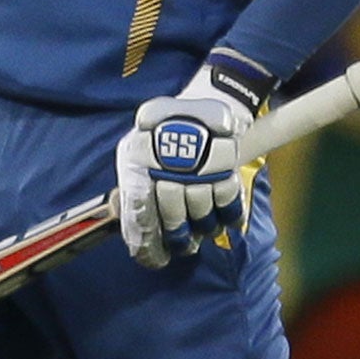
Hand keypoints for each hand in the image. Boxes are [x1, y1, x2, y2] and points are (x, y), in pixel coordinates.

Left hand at [115, 71, 259, 268]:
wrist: (208, 98)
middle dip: (179, 236)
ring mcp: (196, 163)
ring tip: (205, 231)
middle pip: (173, 214)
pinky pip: (227, 199)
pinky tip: (227, 222)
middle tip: (185, 246)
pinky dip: (229, 214)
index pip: (140, 211)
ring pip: (200, 209)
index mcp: (138, 159)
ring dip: (204, 226)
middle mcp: (165, 163)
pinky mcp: (226, 162)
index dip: (147, 241)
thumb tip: (130, 223)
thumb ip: (135, 183)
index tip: (155, 260)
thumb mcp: (139, 147)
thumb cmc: (167, 129)